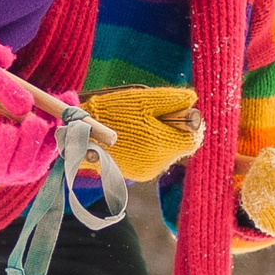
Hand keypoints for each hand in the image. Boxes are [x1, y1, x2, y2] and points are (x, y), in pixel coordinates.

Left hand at [0, 112, 60, 186]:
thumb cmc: (15, 135)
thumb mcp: (33, 122)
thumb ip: (51, 110)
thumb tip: (71, 96)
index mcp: (38, 163)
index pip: (50, 155)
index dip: (54, 137)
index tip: (56, 118)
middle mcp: (19, 174)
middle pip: (25, 163)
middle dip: (31, 139)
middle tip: (32, 120)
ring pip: (2, 159)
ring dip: (7, 137)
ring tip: (6, 123)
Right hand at [79, 85, 204, 181]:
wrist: (82, 133)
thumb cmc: (113, 112)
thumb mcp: (143, 99)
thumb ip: (171, 99)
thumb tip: (193, 100)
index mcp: (163, 144)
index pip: (193, 139)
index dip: (188, 124)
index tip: (178, 112)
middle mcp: (158, 163)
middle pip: (180, 147)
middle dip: (173, 131)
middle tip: (155, 116)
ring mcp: (147, 171)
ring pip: (167, 154)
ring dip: (161, 140)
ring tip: (141, 126)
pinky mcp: (137, 174)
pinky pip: (153, 160)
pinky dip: (149, 148)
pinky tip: (135, 137)